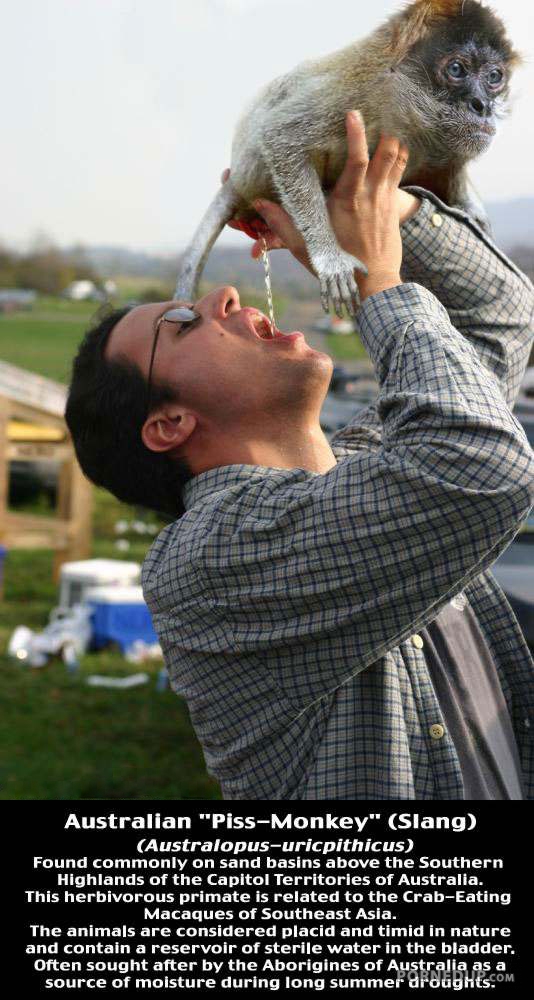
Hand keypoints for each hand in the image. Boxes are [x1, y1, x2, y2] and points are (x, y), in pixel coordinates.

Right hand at [223, 113, 420, 300]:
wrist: (372, 283)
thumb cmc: (337, 265)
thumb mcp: (305, 246)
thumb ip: (280, 223)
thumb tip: (257, 205)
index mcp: (347, 201)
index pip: (356, 161)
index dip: (356, 135)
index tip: (352, 114)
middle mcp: (370, 196)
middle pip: (385, 153)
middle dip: (383, 130)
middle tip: (378, 109)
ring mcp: (385, 199)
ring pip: (396, 159)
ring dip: (394, 139)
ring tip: (387, 121)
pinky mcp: (394, 206)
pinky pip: (401, 172)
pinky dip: (401, 155)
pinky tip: (398, 143)